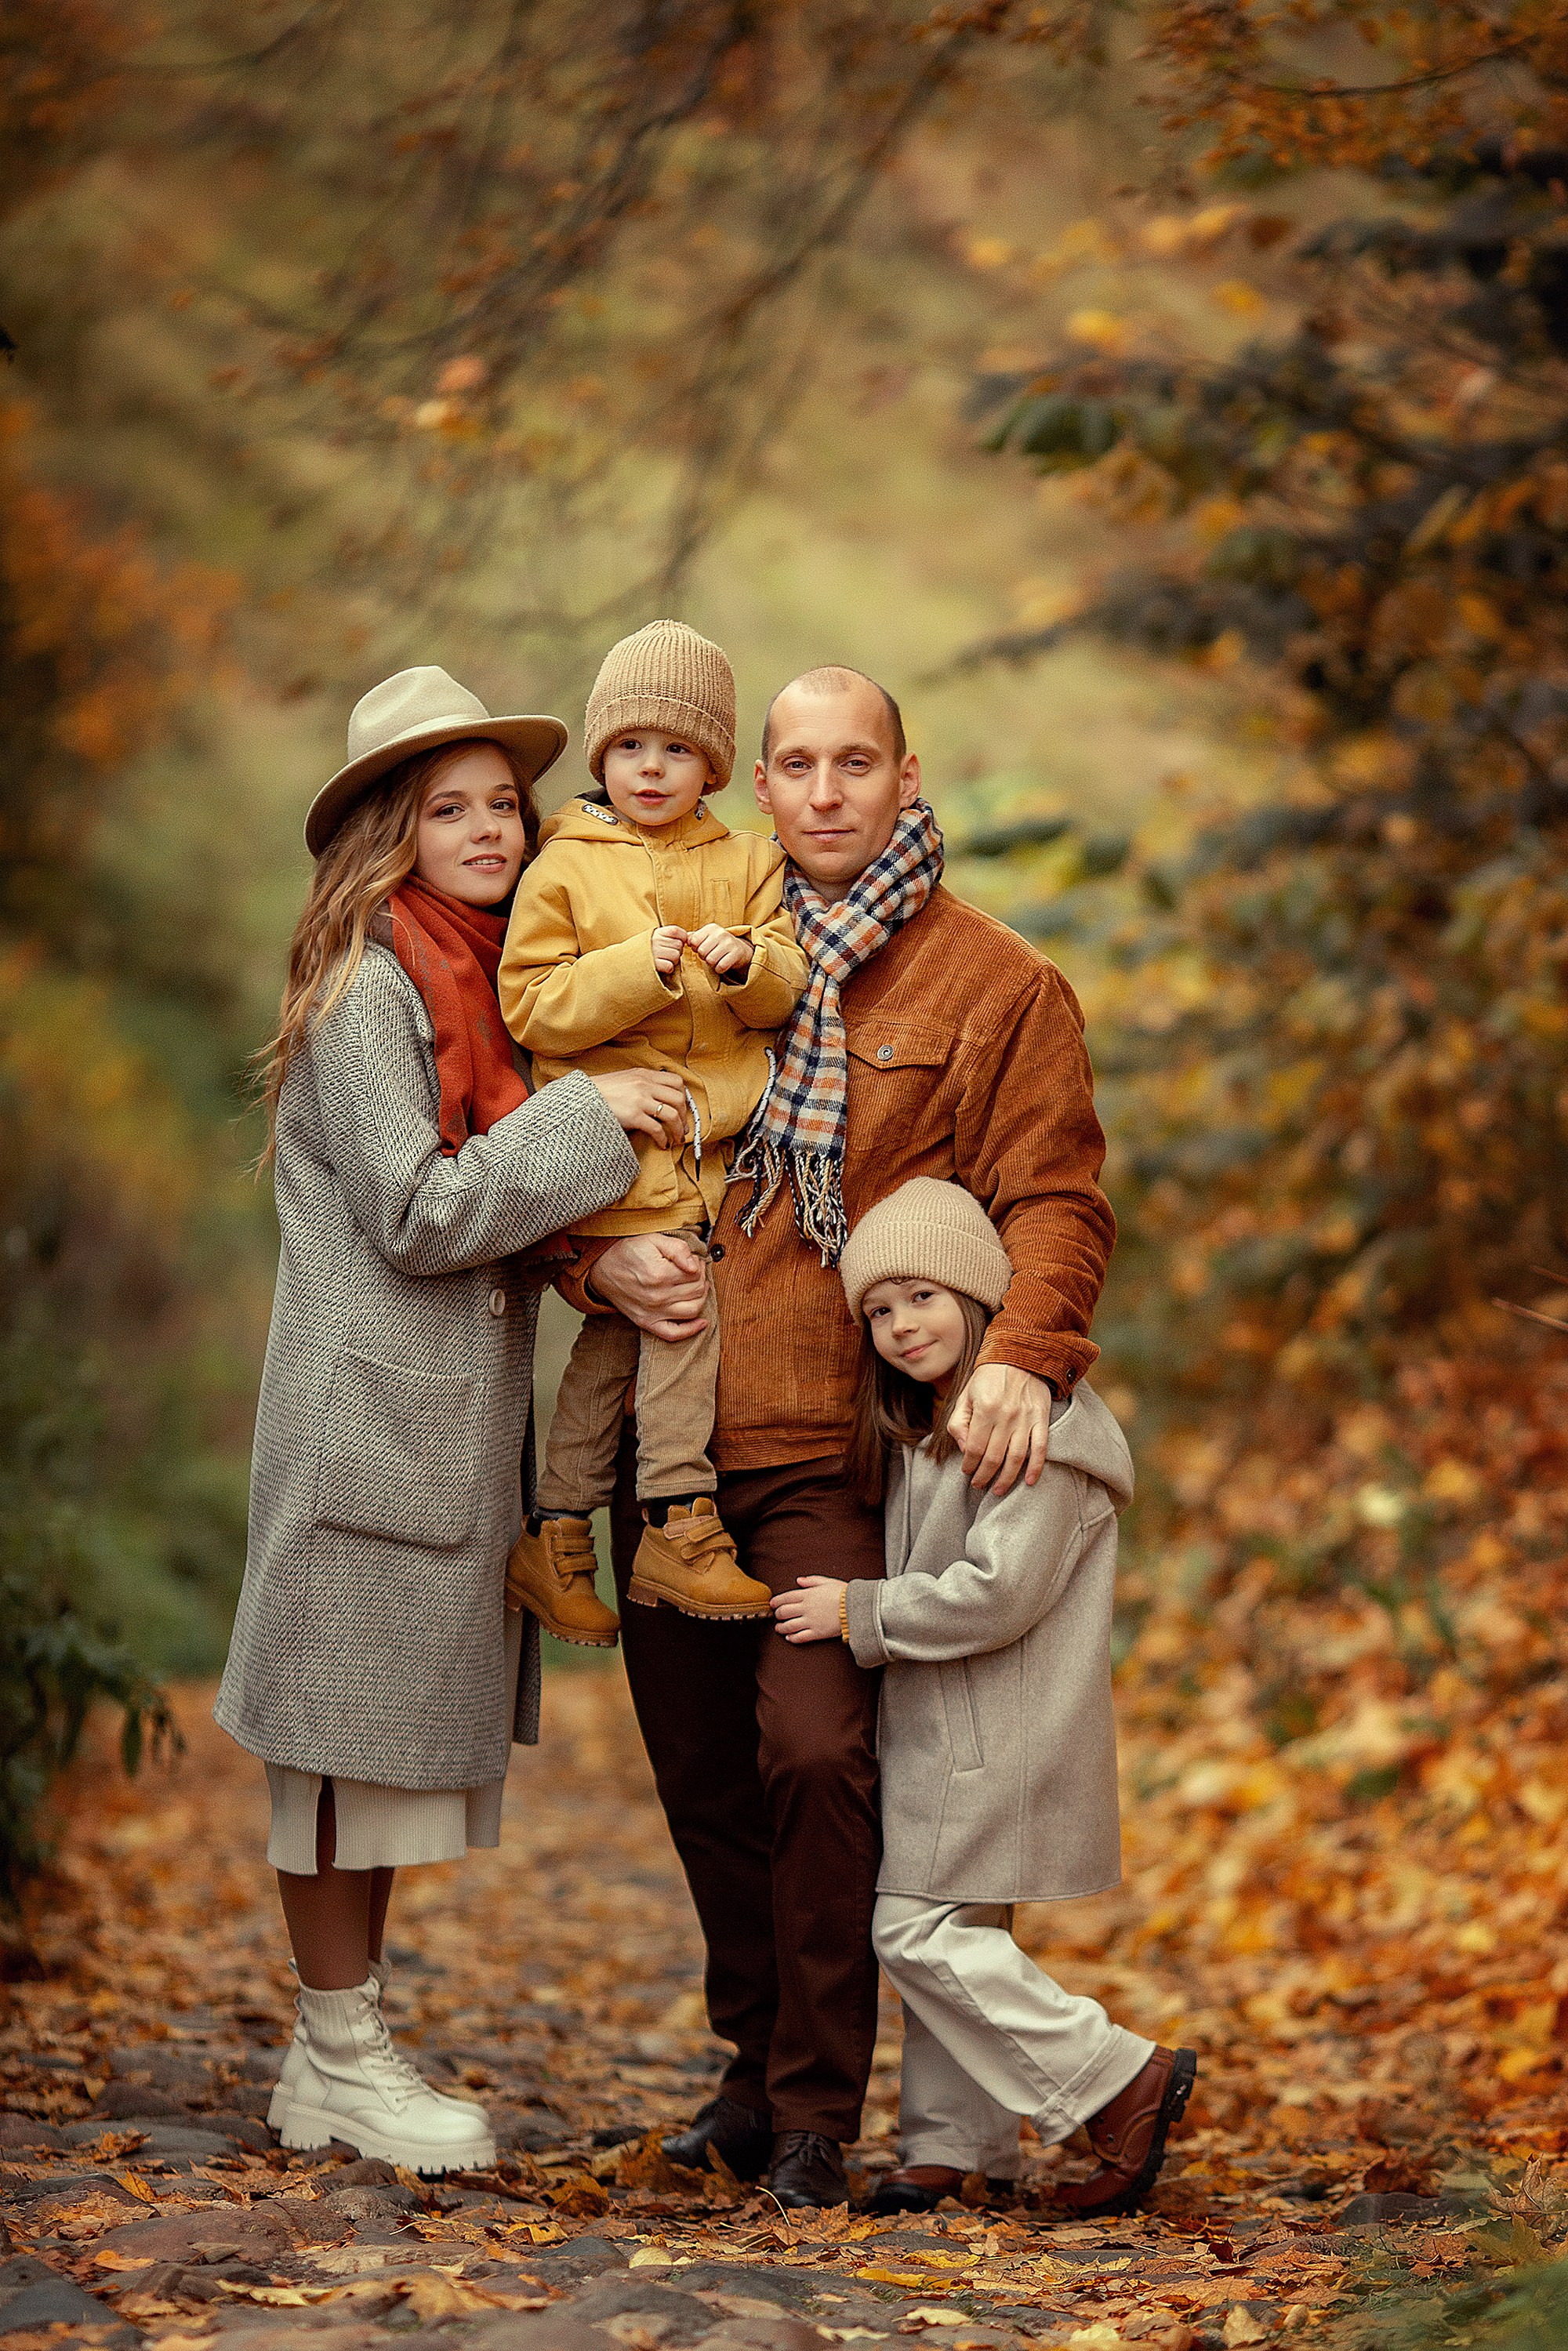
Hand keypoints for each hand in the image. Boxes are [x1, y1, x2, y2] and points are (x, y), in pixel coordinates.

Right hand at [586, 1068, 686, 1148]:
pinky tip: (661, 1144)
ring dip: (678, 1129)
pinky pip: (657, 1129)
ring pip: (672, 1115)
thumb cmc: (601, 1092)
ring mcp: (639, 1100)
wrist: (580, 1098)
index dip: (684, 1097)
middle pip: (678, 1099)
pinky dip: (663, 1139)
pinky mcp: (633, 1116)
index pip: (676, 1081)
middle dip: (684, 1116)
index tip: (682, 1109)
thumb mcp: (624, 1079)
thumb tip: (658, 1096)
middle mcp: (644, 1085)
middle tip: (682, 1128)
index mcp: (644, 1075)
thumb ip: (641, 1083)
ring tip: (675, 1139)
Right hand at [589, 1231, 707, 1341]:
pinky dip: (691, 1330)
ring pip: (692, 1310)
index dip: (699, 1265)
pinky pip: (674, 1334)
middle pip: (696, 1291)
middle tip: (695, 1271)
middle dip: (700, 1278)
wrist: (602, 1269)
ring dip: (701, 1298)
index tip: (694, 1261)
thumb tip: (695, 1265)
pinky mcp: (647, 1322)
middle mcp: (657, 1296)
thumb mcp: (653, 1240)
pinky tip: (702, 1322)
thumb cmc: (628, 1253)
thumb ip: (678, 1249)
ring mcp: (652, 1312)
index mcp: (659, 1274)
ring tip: (696, 1287)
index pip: (696, 1274)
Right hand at [651, 925, 686, 976]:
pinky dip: (668, 969)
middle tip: (666, 954)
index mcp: (658, 932)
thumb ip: (671, 935)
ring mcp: (654, 952)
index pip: (678, 932)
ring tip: (663, 960)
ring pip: (676, 956)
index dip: (681, 940)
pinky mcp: (653, 965)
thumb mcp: (657, 938)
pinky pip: (669, 967)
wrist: (629, 962)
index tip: (673, 944)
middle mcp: (655, 940)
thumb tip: (690, 936)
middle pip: (679, 946)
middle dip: (676, 951)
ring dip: (673, 961)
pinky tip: (661, 967)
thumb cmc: (648, 950)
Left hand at [688, 922, 752, 975]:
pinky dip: (720, 969)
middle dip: (704, 957)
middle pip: (702, 951)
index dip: (695, 949)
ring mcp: (730, 942)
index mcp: (711, 928)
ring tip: (716, 960)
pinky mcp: (737, 953)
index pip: (694, 941)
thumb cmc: (717, 944)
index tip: (702, 949)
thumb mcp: (706, 938)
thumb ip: (693, 938)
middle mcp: (721, 933)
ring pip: (711, 960)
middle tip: (710, 956)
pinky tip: (723, 964)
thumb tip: (683, 939)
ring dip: (712, 964)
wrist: (739, 950)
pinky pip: (721, 966)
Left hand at [772, 1575, 845, 1643]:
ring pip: (789, 1626)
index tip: (772, 1604)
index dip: (776, 1601)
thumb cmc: (844, 1593)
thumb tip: (799, 1580)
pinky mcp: (817, 1633)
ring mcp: (810, 1621)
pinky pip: (800, 1637)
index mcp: (808, 1594)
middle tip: (776, 1616)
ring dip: (781, 1628)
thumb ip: (811, 1581)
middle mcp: (806, 1608)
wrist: (856, 1608)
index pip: (786, 1597)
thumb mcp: (827, 1582)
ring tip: (778, 1629)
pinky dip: (792, 1638)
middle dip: (777, 1614)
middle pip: (784, 1612)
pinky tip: (789, 1638)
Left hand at [947, 1363, 1052, 1495]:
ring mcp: (1026, 1419)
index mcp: (985, 1409)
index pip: (975, 1448)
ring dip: (1007, 1478)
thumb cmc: (988, 1377)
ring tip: (998, 1490)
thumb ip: (959, 1423)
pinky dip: (1036, 1467)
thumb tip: (965, 1450)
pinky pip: (1041, 1448)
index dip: (969, 1464)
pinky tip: (1029, 1482)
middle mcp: (1006, 1416)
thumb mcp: (965, 1395)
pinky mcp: (1041, 1419)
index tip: (966, 1471)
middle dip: (984, 1476)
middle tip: (978, 1485)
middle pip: (994, 1457)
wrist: (1020, 1354)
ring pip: (1016, 1458)